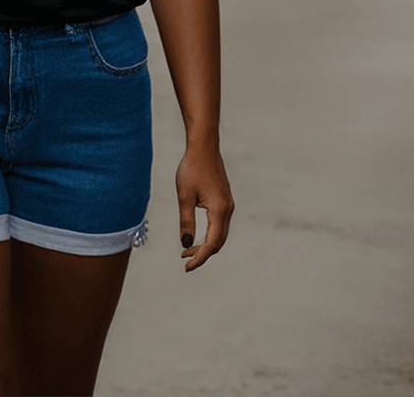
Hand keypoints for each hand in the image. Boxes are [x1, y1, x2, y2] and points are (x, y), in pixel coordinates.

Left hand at [176, 143, 234, 271]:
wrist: (204, 147)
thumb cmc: (192, 169)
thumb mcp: (184, 196)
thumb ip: (186, 221)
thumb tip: (186, 244)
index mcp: (219, 211)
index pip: (212, 243)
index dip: (200, 258)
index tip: (186, 267)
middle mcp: (228, 210)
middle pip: (218, 242)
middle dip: (203, 253)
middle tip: (184, 260)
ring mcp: (228, 205)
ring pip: (220, 234)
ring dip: (206, 244)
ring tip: (187, 251)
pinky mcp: (224, 200)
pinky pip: (219, 224)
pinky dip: (209, 234)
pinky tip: (196, 234)